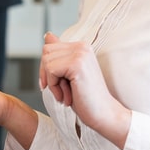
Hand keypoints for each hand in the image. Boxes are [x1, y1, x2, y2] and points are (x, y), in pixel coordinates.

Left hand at [39, 32, 131, 147]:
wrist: (104, 114)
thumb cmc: (85, 98)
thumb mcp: (67, 74)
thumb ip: (59, 54)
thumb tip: (48, 34)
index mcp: (81, 46)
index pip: (49, 48)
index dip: (47, 69)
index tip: (57, 85)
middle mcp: (82, 46)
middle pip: (46, 53)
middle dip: (48, 75)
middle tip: (63, 91)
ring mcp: (80, 53)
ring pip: (47, 62)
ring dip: (52, 83)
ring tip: (67, 94)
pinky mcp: (77, 64)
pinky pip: (51, 70)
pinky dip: (54, 87)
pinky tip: (67, 96)